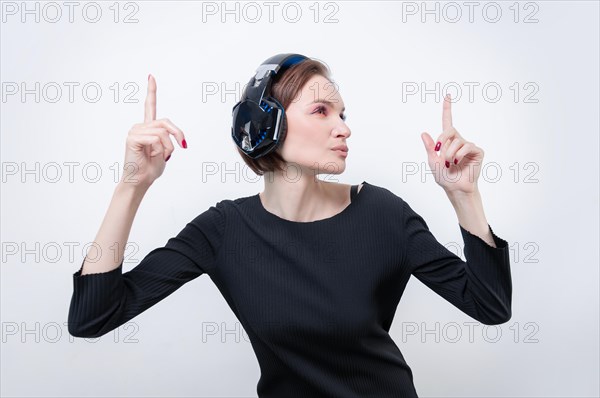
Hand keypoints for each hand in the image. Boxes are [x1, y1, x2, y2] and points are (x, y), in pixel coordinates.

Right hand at [120, 74, 186, 188]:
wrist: (141, 181)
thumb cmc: (150, 168)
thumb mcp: (166, 150)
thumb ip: (169, 138)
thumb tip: (174, 136)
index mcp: (147, 128)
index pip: (149, 106)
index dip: (151, 92)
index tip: (151, 77)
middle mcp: (140, 127)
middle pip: (166, 122)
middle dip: (178, 134)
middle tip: (183, 146)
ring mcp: (135, 131)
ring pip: (162, 132)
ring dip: (168, 146)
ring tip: (161, 156)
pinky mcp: (132, 138)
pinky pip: (155, 138)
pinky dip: (160, 149)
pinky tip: (152, 155)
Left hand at [421, 94, 483, 195]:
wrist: (455, 188)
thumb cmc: (444, 177)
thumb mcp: (432, 161)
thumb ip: (429, 147)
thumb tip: (424, 133)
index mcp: (448, 142)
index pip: (448, 122)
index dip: (447, 109)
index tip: (448, 96)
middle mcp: (459, 141)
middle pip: (449, 130)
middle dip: (442, 141)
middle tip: (440, 154)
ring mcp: (468, 146)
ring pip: (457, 141)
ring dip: (450, 153)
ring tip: (450, 164)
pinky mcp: (477, 151)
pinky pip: (467, 146)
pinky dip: (459, 155)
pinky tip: (458, 162)